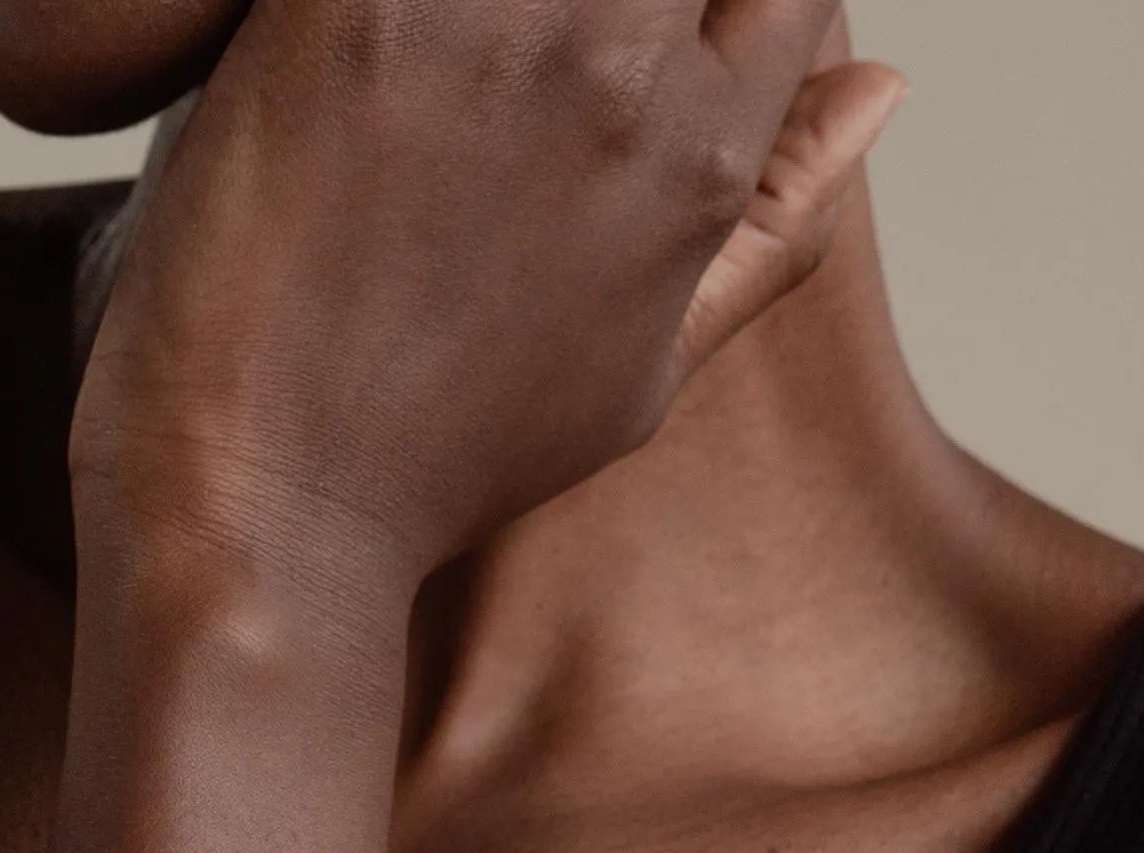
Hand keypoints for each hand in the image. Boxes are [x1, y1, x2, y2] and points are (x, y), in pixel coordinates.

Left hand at [70, 0, 906, 614]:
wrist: (260, 511)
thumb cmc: (440, 465)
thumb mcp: (641, 377)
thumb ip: (771, 223)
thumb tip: (882, 82)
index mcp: (704, 152)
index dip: (718, 2)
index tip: (640, 48)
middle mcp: (621, 71)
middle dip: (619, 9)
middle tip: (520, 78)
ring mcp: (489, 24)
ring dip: (502, 8)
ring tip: (441, 72)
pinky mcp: (348, 2)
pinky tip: (371, 41)